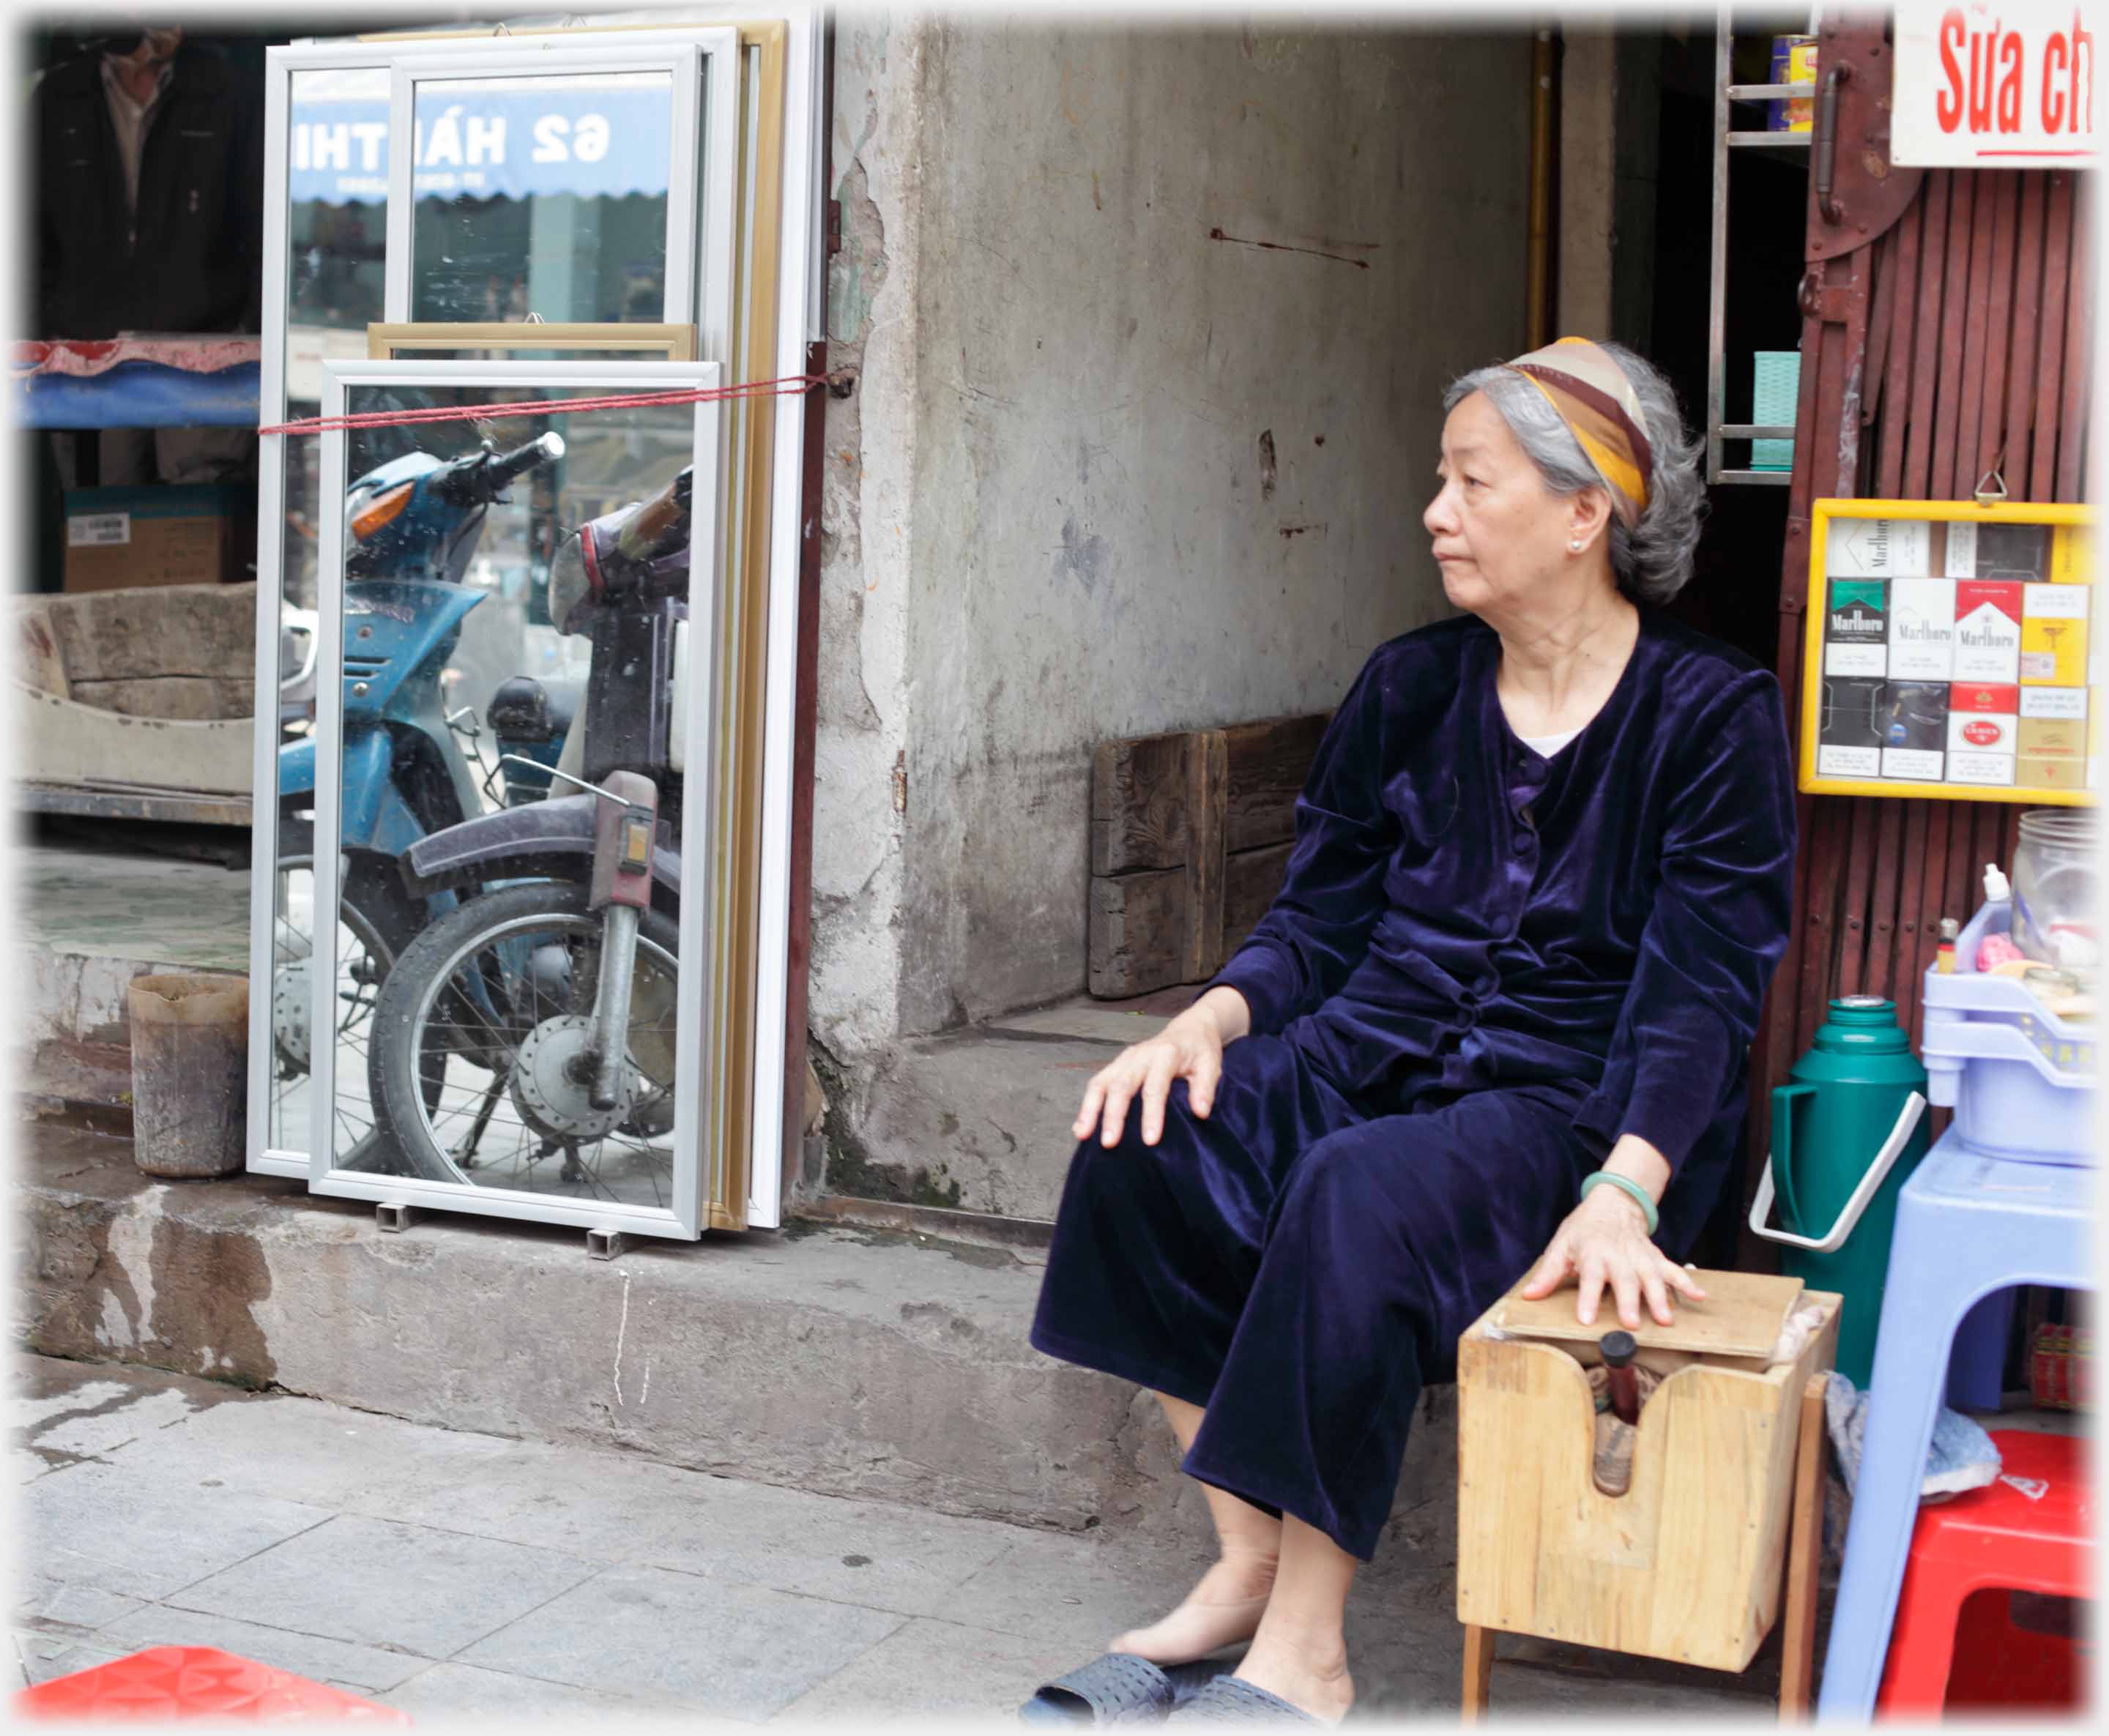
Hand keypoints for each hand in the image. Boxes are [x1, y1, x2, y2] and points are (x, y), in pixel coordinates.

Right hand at [1072, 989, 1244, 1148]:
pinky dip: (1087, 1105)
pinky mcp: (1117, 1065)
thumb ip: (1205, 1088)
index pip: (1155, 1087)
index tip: (1150, 1141)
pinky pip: (1097, 1083)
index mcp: (1165, 1054)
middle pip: (1121, 1085)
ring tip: (1082, 1135)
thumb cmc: (1200, 1051)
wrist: (1190, 1029)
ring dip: (1090, 1109)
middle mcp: (1140, 1055)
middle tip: (1109, 1143)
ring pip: (1102, 1082)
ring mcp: (1125, 1059)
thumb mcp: (1211, 1065)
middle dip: (1113, 1115)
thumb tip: (1200, 1112)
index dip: (1152, 1114)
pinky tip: (1081, 1127)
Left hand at [1516, 1183, 1705, 1329]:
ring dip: (1659, 1298)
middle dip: (1628, 1302)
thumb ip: (1548, 1274)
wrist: (1611, 1203)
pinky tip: (1700, 1296)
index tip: (1586, 1320)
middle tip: (1630, 1324)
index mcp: (1592, 1254)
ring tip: (1666, 1320)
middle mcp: (1618, 1256)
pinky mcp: (1655, 1258)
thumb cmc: (1583, 1230)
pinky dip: (1686, 1282)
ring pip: (1652, 1277)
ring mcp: (1640, 1257)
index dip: (1588, 1299)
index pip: (1589, 1278)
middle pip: (1624, 1280)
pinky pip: (1673, 1270)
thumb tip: (1528, 1297)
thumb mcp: (1560, 1246)